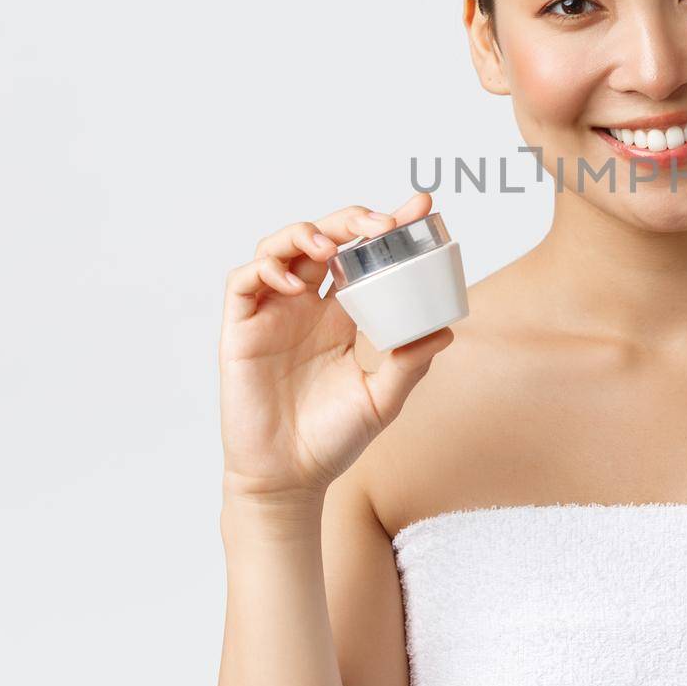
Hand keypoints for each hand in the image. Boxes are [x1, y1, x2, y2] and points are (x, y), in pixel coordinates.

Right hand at [217, 192, 454, 505]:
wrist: (289, 479)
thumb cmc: (331, 439)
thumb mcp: (382, 399)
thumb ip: (410, 363)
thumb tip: (445, 330)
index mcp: (342, 315)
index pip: (363, 256)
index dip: (387, 226)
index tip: (421, 206)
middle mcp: (307, 306)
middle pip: (324, 239)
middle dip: (351, 220)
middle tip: (382, 225)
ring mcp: (272, 314)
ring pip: (279, 248)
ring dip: (305, 234)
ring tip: (331, 246)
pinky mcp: (241, 330)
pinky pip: (244, 283)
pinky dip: (265, 269)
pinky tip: (292, 281)